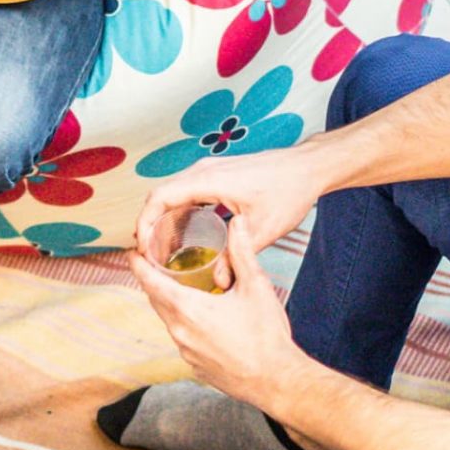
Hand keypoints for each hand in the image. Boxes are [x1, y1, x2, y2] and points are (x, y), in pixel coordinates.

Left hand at [128, 241, 313, 406]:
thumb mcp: (255, 287)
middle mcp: (181, 332)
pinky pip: (183, 340)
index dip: (138, 266)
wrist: (277, 381)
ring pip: (170, 322)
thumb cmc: (267, 335)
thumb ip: (242, 252)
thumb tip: (237, 223)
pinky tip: (203, 321)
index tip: (132, 253)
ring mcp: (186, 352)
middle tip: (155, 265)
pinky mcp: (196, 367)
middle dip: (153, 282)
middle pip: (157, 301)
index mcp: (189, 309)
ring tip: (180, 289)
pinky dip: (186, 326)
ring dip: (171, 305)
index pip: (151, 282)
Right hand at [135, 147, 329, 271]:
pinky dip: (178, 211)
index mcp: (208, 180)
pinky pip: (186, 191)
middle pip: (160, 195)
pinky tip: (184, 233)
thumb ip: (236, 257)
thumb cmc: (288, 192)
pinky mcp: (217, 174)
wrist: (307, 168)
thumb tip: (217, 282)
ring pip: (172, 192)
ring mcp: (209, 170)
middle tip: (148, 255)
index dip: (145, 223)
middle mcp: (202, 171)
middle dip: (149, 224)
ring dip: (163, 217)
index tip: (142, 248)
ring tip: (161, 248)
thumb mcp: (262, 230)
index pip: (160, 198)